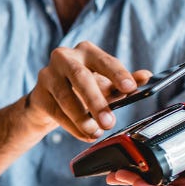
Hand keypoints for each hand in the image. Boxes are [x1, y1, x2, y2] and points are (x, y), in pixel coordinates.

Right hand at [26, 42, 150, 141]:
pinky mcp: (38, 94)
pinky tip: (84, 135)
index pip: (104, 60)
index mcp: (86, 51)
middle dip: (96, 101)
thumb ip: (126, 82)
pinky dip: (72, 126)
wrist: (50, 102)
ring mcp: (47, 75)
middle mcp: (64, 57)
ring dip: (81, 117)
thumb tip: (146, 77)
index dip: (118, 74)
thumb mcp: (107, 86)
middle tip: (109, 122)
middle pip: (80, 77)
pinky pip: (56, 111)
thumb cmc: (82, 90)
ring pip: (65, 96)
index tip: (131, 88)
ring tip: (95, 132)